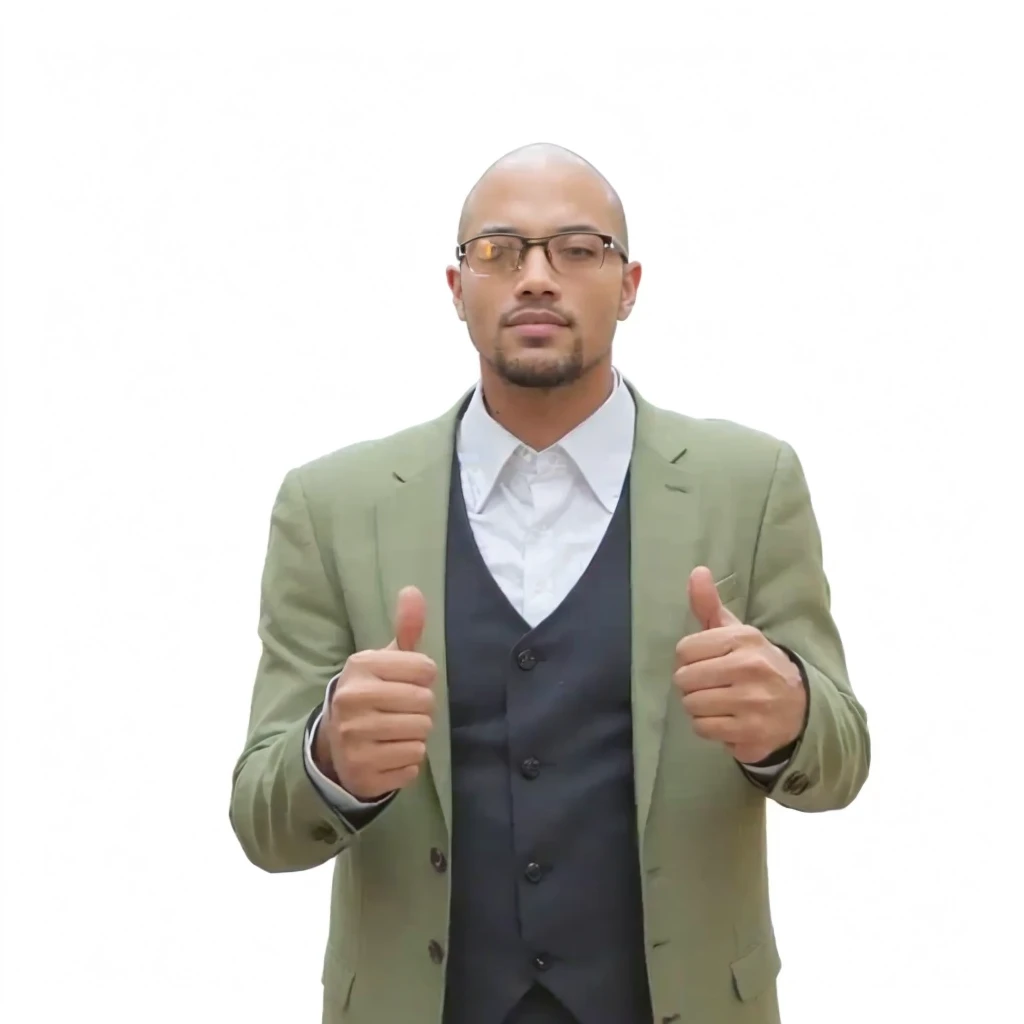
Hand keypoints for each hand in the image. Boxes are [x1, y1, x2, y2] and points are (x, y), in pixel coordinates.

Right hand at [315, 586, 436, 799]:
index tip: (406, 683)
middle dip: (421, 709)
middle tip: (400, 711)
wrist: (335, 743)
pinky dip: (407, 761)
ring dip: (415, 735)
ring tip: (394, 731)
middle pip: (426, 703)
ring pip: (421, 734)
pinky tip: (388, 753)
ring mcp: (354, 738)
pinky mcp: (363, 770)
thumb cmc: (371, 694)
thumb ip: (405, 628)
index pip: (426, 669)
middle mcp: (352, 700)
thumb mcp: (385, 660)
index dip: (423, 678)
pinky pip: (412, 764)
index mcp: (360, 667)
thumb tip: (413, 590)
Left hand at [673, 566, 805, 764]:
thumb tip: (697, 571)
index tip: (706, 662)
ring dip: (699, 707)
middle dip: (692, 684)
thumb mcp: (736, 633)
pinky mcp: (751, 732)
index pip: (685, 649)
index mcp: (744, 639)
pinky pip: (703, 728)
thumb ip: (710, 605)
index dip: (689, 659)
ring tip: (720, 702)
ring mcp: (752, 702)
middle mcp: (749, 667)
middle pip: (684, 679)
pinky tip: (727, 720)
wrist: (801, 707)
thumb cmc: (757, 665)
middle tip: (712, 685)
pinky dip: (709, 727)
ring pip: (692, 705)